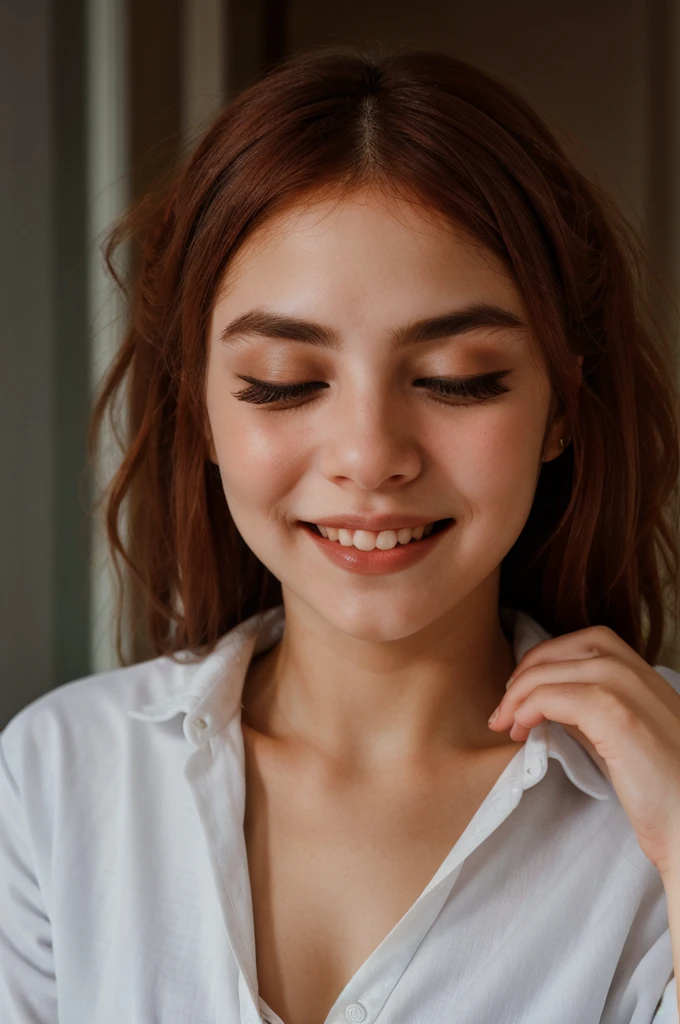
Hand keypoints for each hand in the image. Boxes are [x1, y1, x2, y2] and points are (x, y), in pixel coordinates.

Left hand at [487, 625, 679, 877]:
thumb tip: (545, 702)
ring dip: (522, 691)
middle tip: (506, 708)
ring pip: (558, 668)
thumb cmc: (661, 793)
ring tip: (507, 723)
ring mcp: (633, 693)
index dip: (547, 659)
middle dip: (528, 671)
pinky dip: (532, 706)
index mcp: (647, 676)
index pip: (589, 641)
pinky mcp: (621, 719)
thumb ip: (591, 713)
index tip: (524, 693)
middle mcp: (643, 675)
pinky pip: (559, 696)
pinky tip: (523, 730)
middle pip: (568, 647)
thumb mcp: (623, 738)